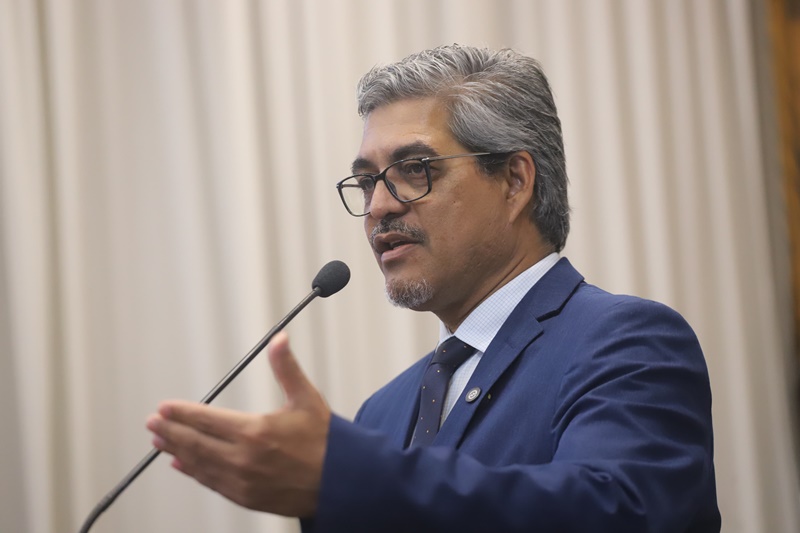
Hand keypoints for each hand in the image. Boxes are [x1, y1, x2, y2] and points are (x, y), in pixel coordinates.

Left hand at [145, 331, 329, 517]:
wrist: (341, 482)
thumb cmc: (326, 441)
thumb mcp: (306, 399)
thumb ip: (286, 368)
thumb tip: (279, 339)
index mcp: (255, 431)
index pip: (207, 419)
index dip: (183, 413)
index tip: (165, 407)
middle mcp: (244, 459)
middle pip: (196, 443)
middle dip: (171, 431)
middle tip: (153, 423)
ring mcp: (243, 482)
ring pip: (200, 464)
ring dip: (177, 451)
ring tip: (160, 442)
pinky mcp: (247, 497)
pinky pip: (212, 483)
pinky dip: (194, 473)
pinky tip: (183, 465)